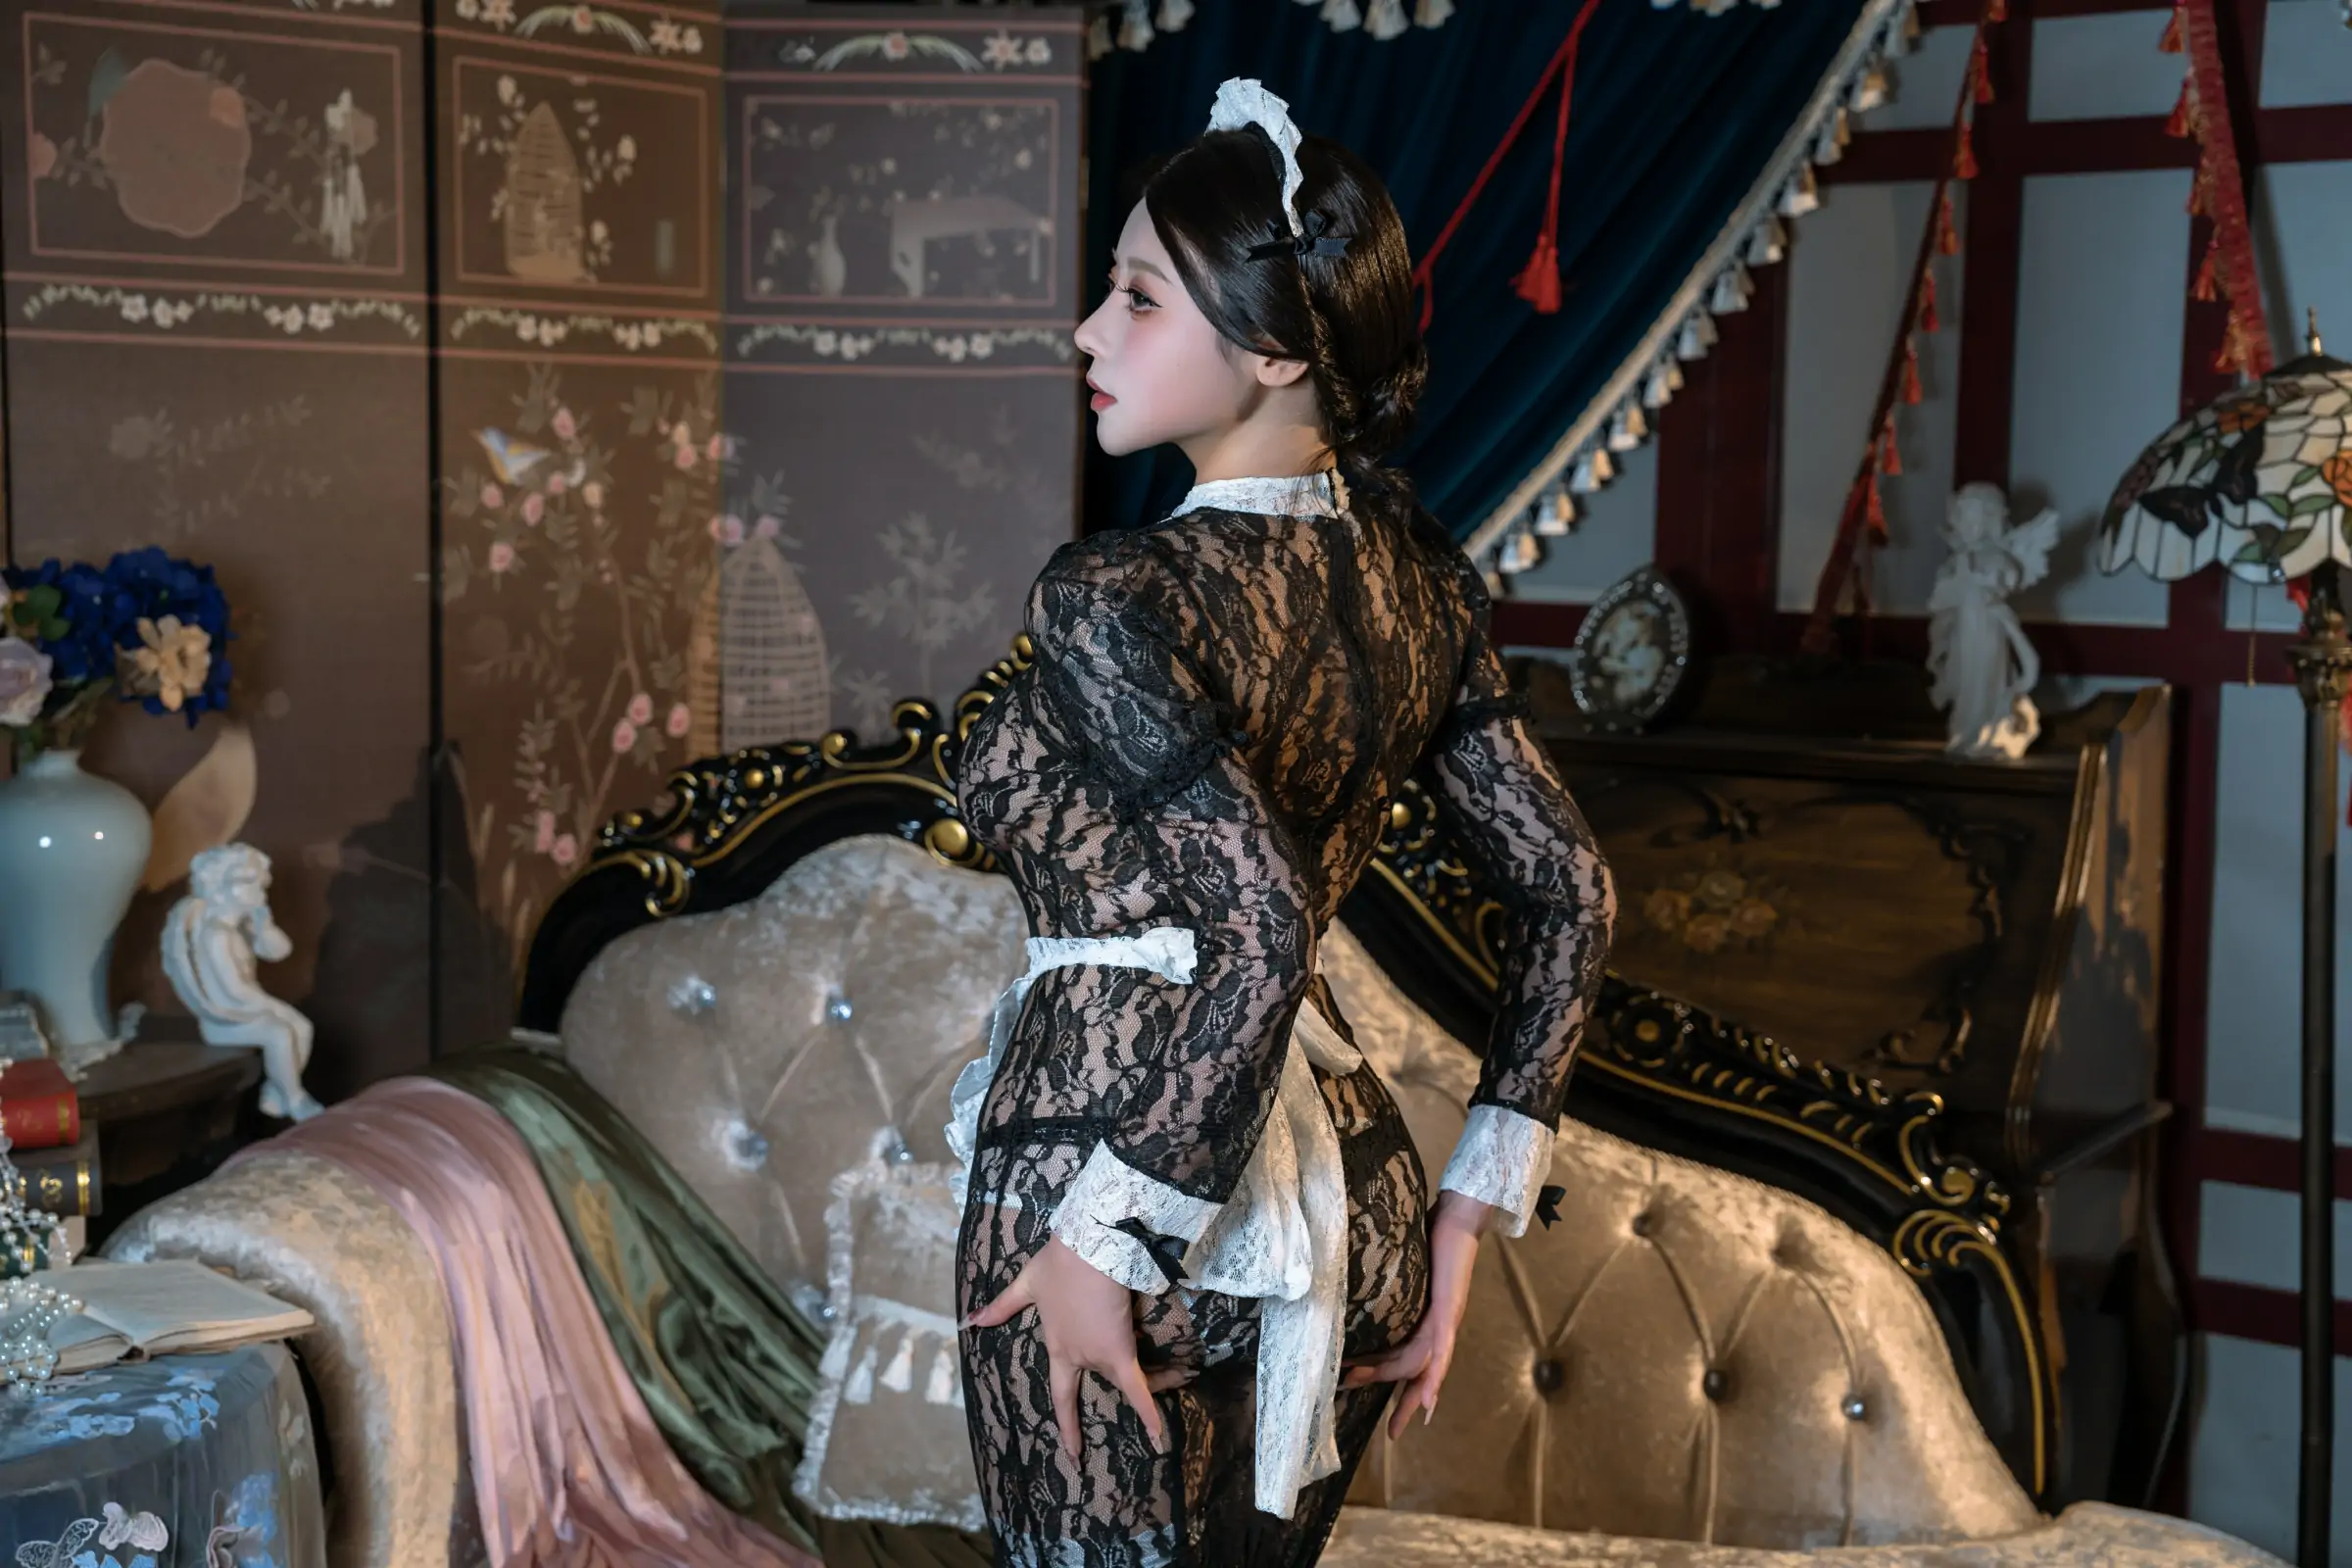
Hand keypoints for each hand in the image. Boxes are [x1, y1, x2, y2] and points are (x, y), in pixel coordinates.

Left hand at [965, 1233, 1166, 1459]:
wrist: (1088, 1250)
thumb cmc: (1059, 1264)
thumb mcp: (1026, 1284)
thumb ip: (1001, 1306)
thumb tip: (969, 1321)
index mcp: (1057, 1347)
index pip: (1061, 1394)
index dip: (1067, 1424)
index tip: (1071, 1452)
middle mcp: (1077, 1357)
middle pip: (1100, 1378)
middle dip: (1117, 1383)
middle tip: (1133, 1411)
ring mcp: (1097, 1356)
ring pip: (1120, 1377)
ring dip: (1141, 1386)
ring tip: (1169, 1385)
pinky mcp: (1119, 1350)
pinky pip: (1137, 1387)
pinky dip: (1148, 1410)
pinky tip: (1159, 1436)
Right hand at [1340, 1189, 1493, 1439]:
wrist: (1458, 1218)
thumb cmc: (1431, 1237)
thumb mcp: (1404, 1272)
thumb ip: (1387, 1288)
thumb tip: (1355, 1292)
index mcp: (1427, 1321)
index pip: (1410, 1363)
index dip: (1403, 1392)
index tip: (1392, 1421)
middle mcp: (1440, 1328)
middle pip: (1418, 1374)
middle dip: (1405, 1406)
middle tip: (1391, 1435)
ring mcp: (1447, 1321)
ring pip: (1424, 1366)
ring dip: (1410, 1392)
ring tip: (1402, 1419)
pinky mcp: (1449, 1312)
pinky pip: (1441, 1349)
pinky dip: (1435, 1375)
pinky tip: (1431, 1398)